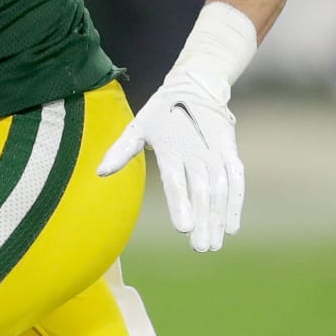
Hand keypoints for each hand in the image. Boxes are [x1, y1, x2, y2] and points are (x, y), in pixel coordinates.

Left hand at [98, 67, 243, 251]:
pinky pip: (236, 180)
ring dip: (219, 218)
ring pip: (219, 189)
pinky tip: (232, 227)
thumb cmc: (161, 112)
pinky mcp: (229, 151)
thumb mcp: (138, 126)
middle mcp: (195, 151)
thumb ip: (121, 151)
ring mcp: (214, 152)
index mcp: (170, 147)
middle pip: (201, 190)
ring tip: (214, 244)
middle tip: (201, 248)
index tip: (183, 229)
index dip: (180, 204)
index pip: (176, 180)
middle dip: (203, 220)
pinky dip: (236, 203)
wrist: (195, 87)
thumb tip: (99, 173)